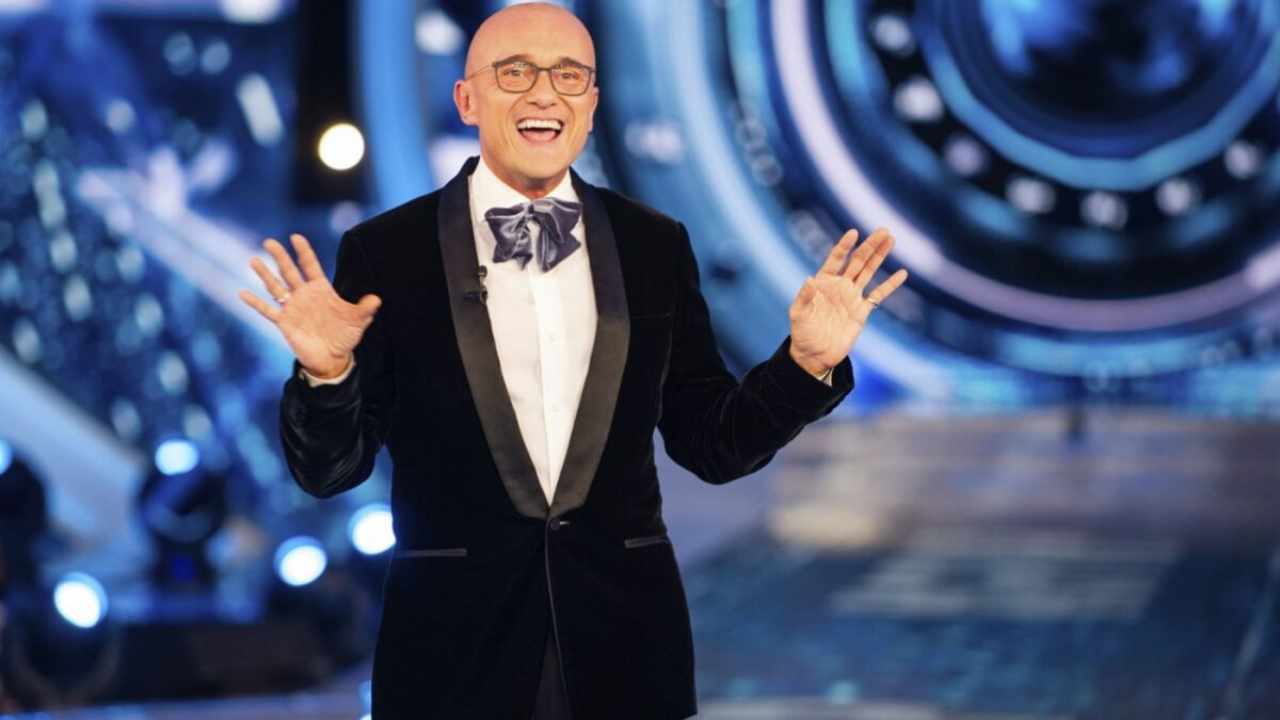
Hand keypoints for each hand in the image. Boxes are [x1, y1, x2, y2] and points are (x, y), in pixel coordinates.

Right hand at [238, 234, 380, 377]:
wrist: (333, 358)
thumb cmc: (345, 336)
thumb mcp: (357, 321)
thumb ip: (365, 308)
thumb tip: (376, 299)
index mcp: (321, 290)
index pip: (310, 266)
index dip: (304, 251)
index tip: (295, 237)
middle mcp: (304, 295)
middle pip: (289, 271)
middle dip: (280, 257)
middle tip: (269, 242)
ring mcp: (292, 308)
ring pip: (276, 287)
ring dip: (265, 274)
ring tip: (253, 260)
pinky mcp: (284, 322)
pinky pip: (267, 311)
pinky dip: (255, 303)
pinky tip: (242, 293)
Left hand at [788, 228, 907, 376]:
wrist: (815, 355)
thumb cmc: (802, 333)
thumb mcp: (799, 314)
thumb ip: (804, 297)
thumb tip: (809, 279)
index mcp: (823, 282)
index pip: (836, 259)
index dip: (844, 246)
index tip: (854, 233)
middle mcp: (839, 286)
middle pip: (857, 261)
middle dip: (870, 246)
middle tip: (883, 230)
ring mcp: (852, 297)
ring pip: (869, 272)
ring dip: (880, 257)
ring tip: (891, 239)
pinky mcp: (862, 311)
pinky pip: (879, 295)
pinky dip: (890, 285)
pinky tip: (902, 273)